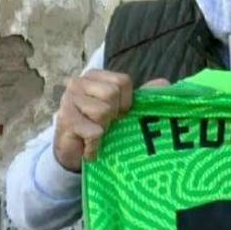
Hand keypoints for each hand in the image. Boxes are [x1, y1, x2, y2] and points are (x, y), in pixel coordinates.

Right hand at [53, 72, 168, 169]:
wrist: (74, 153)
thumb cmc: (99, 126)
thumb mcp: (122, 109)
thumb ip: (142, 96)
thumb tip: (165, 83)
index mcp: (94, 76)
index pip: (122, 81)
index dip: (126, 101)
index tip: (118, 113)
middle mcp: (79, 82)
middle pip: (112, 94)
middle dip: (113, 115)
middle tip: (103, 124)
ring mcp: (68, 99)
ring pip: (103, 111)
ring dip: (103, 129)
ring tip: (94, 133)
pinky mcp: (65, 119)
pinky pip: (94, 131)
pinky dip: (95, 144)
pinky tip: (88, 146)